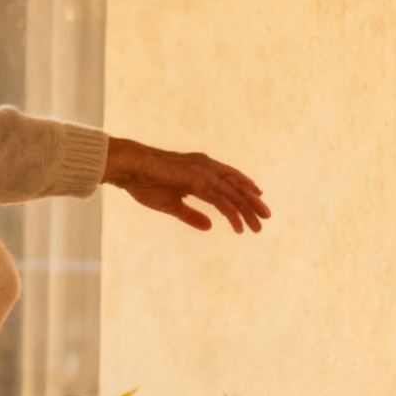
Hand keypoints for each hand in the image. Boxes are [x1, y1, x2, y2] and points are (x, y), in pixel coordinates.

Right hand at [104, 138, 269, 232]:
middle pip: (236, 186)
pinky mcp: (200, 181)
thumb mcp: (171, 205)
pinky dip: (233, 214)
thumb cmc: (144, 182)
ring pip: (234, 194)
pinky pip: (222, 200)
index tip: (255, 201)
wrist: (130, 168)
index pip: (228, 181)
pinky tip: (240, 226)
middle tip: (265, 217)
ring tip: (259, 225)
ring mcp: (204, 173)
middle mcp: (206, 168)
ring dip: (248, 210)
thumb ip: (191, 215)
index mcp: (200, 170)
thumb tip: (210, 226)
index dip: (243, 190)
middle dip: (252, 202)